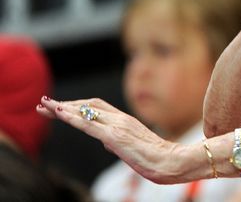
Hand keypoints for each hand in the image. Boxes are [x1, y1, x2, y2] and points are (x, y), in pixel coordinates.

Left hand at [37, 97, 192, 183]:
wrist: (172, 161)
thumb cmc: (157, 158)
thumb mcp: (133, 148)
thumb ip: (119, 141)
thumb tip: (106, 141)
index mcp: (125, 121)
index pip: (96, 108)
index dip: (76, 106)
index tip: (58, 107)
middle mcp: (120, 119)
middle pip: (87, 105)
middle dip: (64, 104)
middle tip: (44, 103)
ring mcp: (118, 126)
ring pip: (85, 112)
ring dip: (62, 107)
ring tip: (44, 105)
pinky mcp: (115, 137)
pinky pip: (89, 125)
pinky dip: (72, 118)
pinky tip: (59, 113)